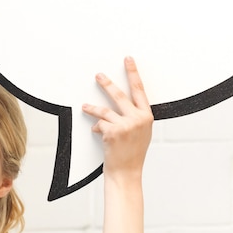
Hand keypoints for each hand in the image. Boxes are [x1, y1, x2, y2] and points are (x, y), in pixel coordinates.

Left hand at [82, 56, 153, 177]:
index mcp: (147, 116)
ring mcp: (126, 125)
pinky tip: (97, 133)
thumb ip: (136, 117)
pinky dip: (96, 128)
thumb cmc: (133, 153)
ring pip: (105, 110)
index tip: (128, 60)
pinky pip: (100, 124)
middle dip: (107, 84)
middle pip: (120, 95)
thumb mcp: (142, 132)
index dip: (133, 73)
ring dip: (92, 108)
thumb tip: (125, 103)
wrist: (127, 172)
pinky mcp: (113, 132)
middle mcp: (138, 119)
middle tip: (99, 76)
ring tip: (85, 106)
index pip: (139, 90)